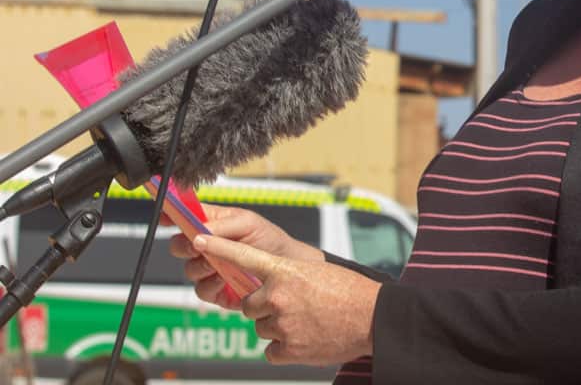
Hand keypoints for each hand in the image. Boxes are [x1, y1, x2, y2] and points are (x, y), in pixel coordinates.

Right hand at [168, 204, 323, 309]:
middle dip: (185, 245)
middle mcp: (207, 246)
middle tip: (197, 245)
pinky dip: (211, 284)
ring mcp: (209, 270)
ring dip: (201, 265)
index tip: (164, 215)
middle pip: (179, 245)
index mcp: (213, 224)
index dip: (171, 214)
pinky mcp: (215, 291)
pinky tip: (224, 279)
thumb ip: (221, 225)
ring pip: (189, 269)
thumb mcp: (248, 223)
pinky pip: (201, 290)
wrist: (287, 268)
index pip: (185, 217)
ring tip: (219, 263)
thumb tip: (197, 232)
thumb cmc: (269, 240)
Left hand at [192, 233, 379, 365]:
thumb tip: (268, 293)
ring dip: (277, 327)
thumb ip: (286, 279)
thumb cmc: (349, 292)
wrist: (373, 317)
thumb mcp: (316, 273)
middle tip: (294, 307)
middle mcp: (278, 296)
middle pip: (250, 305)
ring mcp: (281, 324)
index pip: (244, 256)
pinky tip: (306, 339)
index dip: (219, 247)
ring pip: (261, 328)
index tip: (198, 239)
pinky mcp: (287, 349)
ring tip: (306, 322)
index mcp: (285, 271)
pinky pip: (271, 350)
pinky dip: (285, 348)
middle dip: (265, 307)